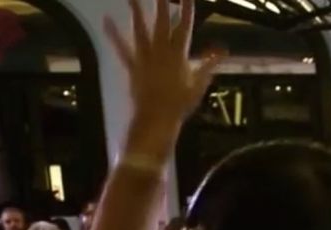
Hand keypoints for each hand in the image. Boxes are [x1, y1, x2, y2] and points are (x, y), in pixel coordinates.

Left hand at [103, 0, 219, 139]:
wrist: (158, 117)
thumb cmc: (181, 103)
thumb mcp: (199, 84)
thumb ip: (209, 64)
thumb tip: (223, 51)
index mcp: (179, 54)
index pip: (184, 27)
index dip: (186, 10)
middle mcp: (161, 50)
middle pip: (162, 22)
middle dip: (162, 3)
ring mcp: (145, 56)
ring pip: (141, 29)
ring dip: (136, 11)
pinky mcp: (132, 64)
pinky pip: (121, 47)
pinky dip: (113, 34)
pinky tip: (107, 20)